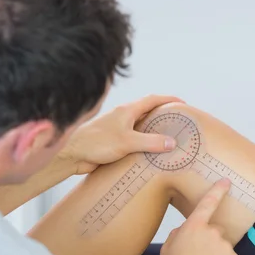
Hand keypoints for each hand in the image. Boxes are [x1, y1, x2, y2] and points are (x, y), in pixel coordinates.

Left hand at [59, 95, 183, 173]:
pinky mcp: (113, 142)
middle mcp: (123, 117)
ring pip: (140, 126)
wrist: (72, 154)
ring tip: (168, 138)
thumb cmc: (96, 143)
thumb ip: (150, 142)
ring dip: (153, 130)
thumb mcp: (128, 142)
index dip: (169, 100)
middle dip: (163, 115)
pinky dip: (143, 143)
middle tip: (178, 122)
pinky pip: (133, 139)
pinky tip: (149, 153)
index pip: (152, 100)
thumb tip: (171, 142)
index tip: (182, 104)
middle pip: (147, 111)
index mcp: (127, 110)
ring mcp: (117, 129)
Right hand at [160, 179, 241, 254]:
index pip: (208, 203)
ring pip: (223, 248)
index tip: (226, 182)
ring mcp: (226, 248)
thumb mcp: (167, 249)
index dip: (218, 191)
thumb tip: (185, 231)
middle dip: (209, 241)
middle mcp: (213, 233)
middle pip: (214, 232)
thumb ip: (178, 234)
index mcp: (194, 227)